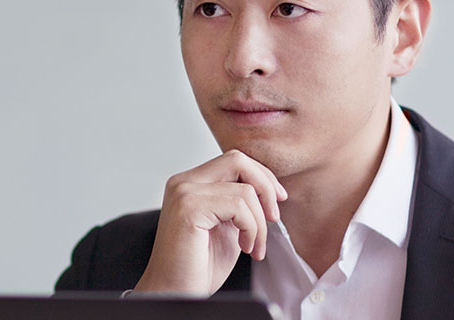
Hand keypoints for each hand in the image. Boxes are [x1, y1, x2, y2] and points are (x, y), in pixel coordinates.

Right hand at [134, 150, 286, 294]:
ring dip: (260, 222)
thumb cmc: (198, 266)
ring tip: (254, 246)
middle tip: (274, 216)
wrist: (175, 293)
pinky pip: (239, 206)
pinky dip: (251, 229)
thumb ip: (239, 204)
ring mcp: (184, 193)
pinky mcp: (189, 208)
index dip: (261, 176)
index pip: (234, 161)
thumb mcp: (227, 226)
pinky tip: (245, 247)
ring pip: (244, 188)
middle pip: (237, 159)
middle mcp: (184, 182)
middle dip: (266, 186)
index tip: (278, 201)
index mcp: (190, 183)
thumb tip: (270, 191)